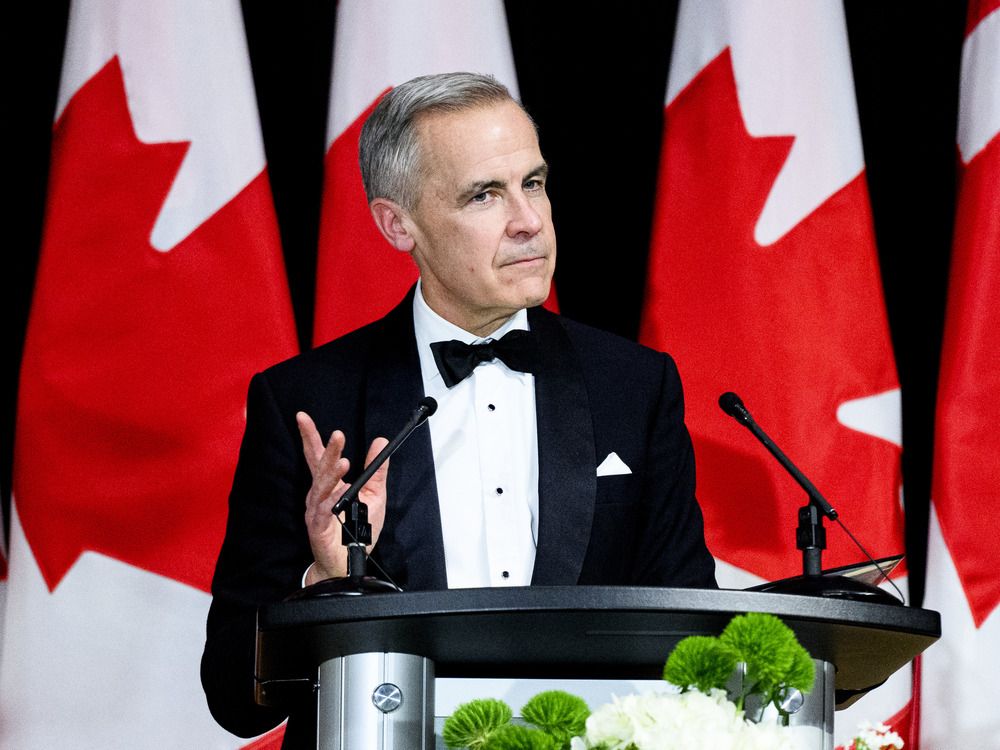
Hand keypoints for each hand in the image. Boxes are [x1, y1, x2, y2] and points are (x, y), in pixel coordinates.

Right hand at [296, 412, 388, 583]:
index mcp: (328, 485)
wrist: (347, 563)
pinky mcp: (319, 527)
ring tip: (344, 460)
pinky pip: (325, 511)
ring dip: (332, 473)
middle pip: (320, 467)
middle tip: (338, 434)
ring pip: (322, 487)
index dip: (310, 436)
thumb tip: (380, 442)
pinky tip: (342, 489)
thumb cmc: (356, 531)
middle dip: (328, 450)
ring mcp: (316, 511)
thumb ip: (376, 470)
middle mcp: (318, 495)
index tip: (303, 417)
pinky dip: (333, 499)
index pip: (318, 456)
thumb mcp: (374, 495)